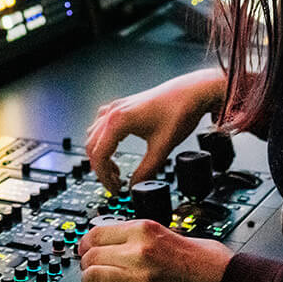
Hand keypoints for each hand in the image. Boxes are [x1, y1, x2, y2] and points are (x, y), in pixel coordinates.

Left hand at [78, 219, 231, 281]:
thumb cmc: (208, 260)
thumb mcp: (171, 231)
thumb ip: (143, 234)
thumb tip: (118, 239)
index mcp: (144, 229)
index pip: (96, 232)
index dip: (86, 242)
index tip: (86, 248)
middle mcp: (139, 251)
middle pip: (91, 254)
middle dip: (87, 263)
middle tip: (90, 269)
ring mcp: (140, 278)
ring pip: (93, 277)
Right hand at [85, 69, 223, 192]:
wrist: (190, 92)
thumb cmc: (177, 112)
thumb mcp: (162, 148)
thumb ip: (147, 170)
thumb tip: (135, 186)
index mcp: (118, 121)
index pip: (99, 155)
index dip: (104, 176)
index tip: (115, 189)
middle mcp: (113, 112)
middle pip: (92, 146)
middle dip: (101, 168)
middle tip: (115, 183)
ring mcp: (116, 107)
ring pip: (95, 135)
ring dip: (101, 155)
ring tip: (117, 170)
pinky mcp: (123, 106)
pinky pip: (102, 125)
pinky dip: (104, 140)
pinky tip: (116, 148)